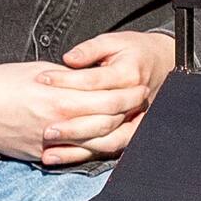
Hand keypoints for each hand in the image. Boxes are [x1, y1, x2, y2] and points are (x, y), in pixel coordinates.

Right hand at [0, 31, 173, 166]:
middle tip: (141, 103)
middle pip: (107, 122)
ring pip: (95, 144)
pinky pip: (74, 157)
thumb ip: (69, 78)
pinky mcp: (40, 155)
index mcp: (60, 98)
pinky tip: (103, 143)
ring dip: (116, 134)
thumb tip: (92, 78)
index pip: (107, 98)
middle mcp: (58, 124)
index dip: (127, 93)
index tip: (139, 86)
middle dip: (128, 112)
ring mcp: (49, 143)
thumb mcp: (39, 70)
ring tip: (128, 124)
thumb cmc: (2, 81)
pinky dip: (92, 151)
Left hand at [42, 30, 175, 160]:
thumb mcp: (112, 42)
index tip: (41, 79)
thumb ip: (90, 50)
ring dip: (76, 148)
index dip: (66, 80)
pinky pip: (106, 149)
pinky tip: (58, 158)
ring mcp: (133, 120)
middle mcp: (134, 102)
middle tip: (44, 130)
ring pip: (106, 141)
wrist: (159, 65)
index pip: (93, 81)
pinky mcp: (127, 132)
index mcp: (128, 75)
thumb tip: (68, 58)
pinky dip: (82, 156)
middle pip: (102, 120)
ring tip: (47, 152)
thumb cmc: (131, 51)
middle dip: (72, 126)